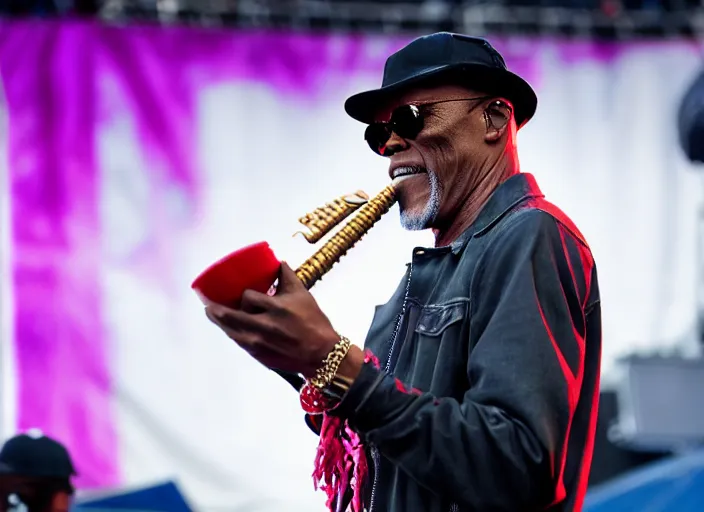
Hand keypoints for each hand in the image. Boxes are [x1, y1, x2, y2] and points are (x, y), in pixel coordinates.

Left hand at [205, 262, 339, 377]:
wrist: (321, 354)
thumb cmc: (314, 322)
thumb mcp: (303, 295)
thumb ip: (288, 276)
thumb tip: (278, 262)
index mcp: (276, 308)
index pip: (248, 297)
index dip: (244, 294)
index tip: (243, 293)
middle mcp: (264, 326)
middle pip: (229, 315)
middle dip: (214, 308)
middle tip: (206, 301)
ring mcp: (259, 343)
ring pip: (230, 330)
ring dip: (218, 320)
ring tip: (211, 313)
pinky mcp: (258, 355)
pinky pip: (238, 341)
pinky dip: (231, 332)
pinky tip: (228, 328)